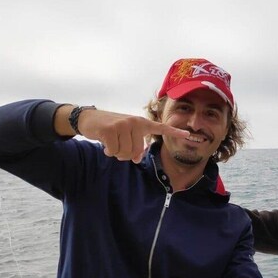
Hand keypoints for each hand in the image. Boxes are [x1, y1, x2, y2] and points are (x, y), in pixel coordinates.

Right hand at [56, 105, 188, 162]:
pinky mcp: (110, 130)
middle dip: (126, 155)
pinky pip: (113, 151)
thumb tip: (137, 159)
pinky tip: (104, 143)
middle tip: (118, 146)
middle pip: (136, 152)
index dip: (174, 132)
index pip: (161, 128)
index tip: (188, 135)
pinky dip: (108, 151)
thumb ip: (135, 145)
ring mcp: (123, 125)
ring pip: (125, 154)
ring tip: (111, 143)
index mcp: (141, 123)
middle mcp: (135, 122)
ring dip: (116, 153)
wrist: (88, 118)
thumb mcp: (126, 134)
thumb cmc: (111, 128)